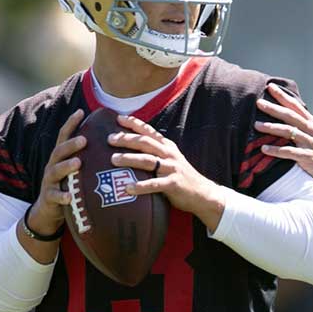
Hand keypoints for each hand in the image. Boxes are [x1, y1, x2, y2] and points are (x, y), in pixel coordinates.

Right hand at [28, 109, 86, 237]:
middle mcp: (52, 165)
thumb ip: (86, 156)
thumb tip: (110, 140)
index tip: (81, 111)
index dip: (71, 123)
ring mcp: (50, 181)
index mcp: (60, 156)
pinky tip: (69, 197)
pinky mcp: (49, 197)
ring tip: (78, 163)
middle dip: (71, 144)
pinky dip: (62, 196)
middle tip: (84, 139)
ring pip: (56, 171)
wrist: (49, 210)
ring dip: (67, 166)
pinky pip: (55, 196)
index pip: (64, 136)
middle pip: (59, 151)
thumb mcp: (75, 169)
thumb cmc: (68, 184)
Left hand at [109, 114, 224, 229]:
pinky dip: (140, 186)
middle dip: (126, 139)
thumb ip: (155, 153)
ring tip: (113, 159)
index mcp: (167, 146)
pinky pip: (154, 185)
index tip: (118, 118)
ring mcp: (171, 168)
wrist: (202, 194)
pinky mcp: (173, 184)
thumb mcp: (170, 159)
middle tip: (109, 139)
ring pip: (148, 160)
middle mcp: (169, 154)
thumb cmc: (181, 176)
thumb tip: (131, 149)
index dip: (134, 123)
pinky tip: (127, 188)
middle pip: (145, 142)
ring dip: (129, 159)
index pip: (149, 131)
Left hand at [254, 83, 312, 185]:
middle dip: (274, 109)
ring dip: (272, 128)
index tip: (270, 87)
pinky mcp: (307, 157)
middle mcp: (311, 130)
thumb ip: (301, 123)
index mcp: (311, 123)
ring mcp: (310, 143)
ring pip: (289, 132)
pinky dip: (276, 150)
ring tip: (256, 125)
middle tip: (259, 103)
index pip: (295, 106)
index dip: (283, 96)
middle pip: (290, 116)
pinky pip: (289, 152)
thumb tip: (283, 112)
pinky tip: (264, 149)